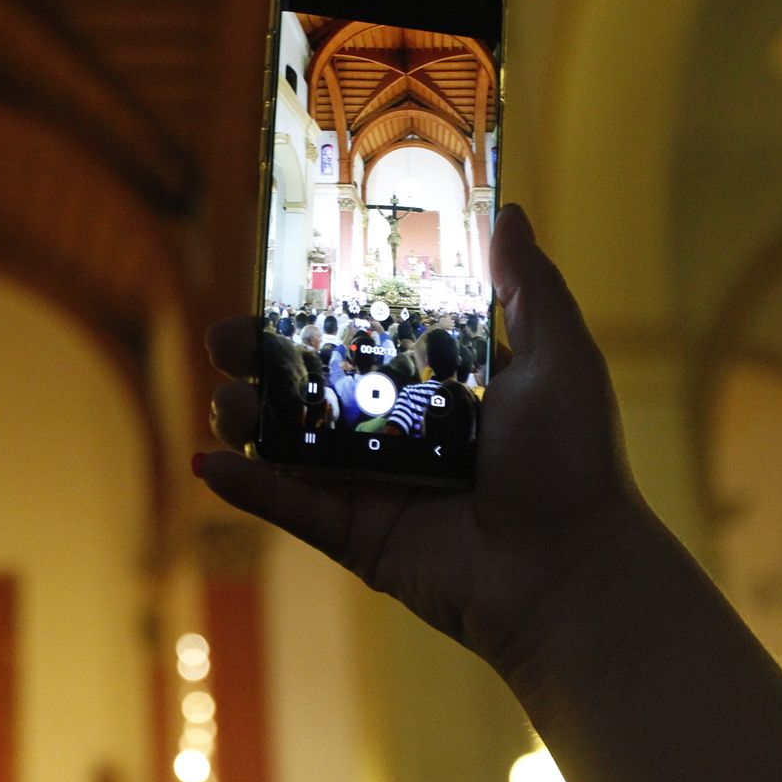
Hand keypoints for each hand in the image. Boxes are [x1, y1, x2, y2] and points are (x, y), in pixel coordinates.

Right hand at [199, 204, 650, 668]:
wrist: (568, 571)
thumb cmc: (574, 462)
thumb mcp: (561, 358)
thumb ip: (528, 286)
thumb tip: (505, 210)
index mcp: (440, 381)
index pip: (366, 332)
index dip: (318, 308)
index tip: (278, 280)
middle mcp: (398, 426)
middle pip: (311, 383)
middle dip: (262, 360)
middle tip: (226, 339)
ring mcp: (371, 481)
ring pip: (289, 443)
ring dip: (245, 420)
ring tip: (226, 404)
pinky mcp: (355, 534)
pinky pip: (291, 508)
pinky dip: (247, 488)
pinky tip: (207, 466)